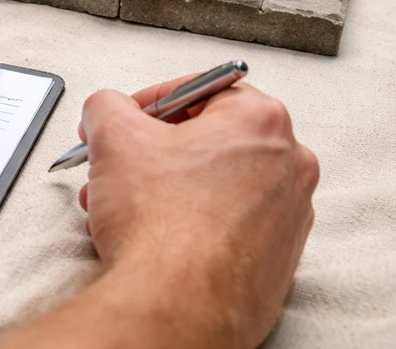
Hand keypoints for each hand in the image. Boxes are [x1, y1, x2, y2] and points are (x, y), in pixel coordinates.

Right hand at [76, 79, 318, 347]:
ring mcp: (289, 216)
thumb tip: (107, 107)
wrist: (177, 307)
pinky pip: (226, 222)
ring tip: (122, 203)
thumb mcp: (113, 136)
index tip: (126, 117)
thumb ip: (107, 105)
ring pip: (214, 182)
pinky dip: (189, 221)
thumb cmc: (163, 226)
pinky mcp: (278, 259)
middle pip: (207, 137)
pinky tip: (151, 234)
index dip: (149, 101)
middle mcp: (288, 165)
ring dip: (163, 186)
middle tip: (120, 160)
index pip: (199, 88)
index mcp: (262, 121)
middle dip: (153, 150)